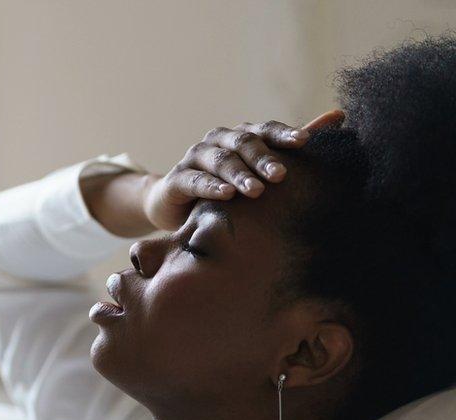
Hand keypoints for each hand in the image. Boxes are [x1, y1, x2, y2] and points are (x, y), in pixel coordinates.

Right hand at [142, 110, 344, 230]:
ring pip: (220, 160)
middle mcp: (218, 140)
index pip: (265, 130)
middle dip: (263, 158)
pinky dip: (210, 186)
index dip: (283, 134)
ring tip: (256, 191)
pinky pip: (194, 180)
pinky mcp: (176, 179)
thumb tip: (340, 115)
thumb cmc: (227, 187)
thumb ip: (293, 145)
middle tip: (281, 175)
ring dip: (239, 174)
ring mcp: (195, 158)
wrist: (176, 207)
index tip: (305, 142)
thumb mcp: (260, 168)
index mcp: (241, 136)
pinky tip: (225, 194)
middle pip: (243, 142)